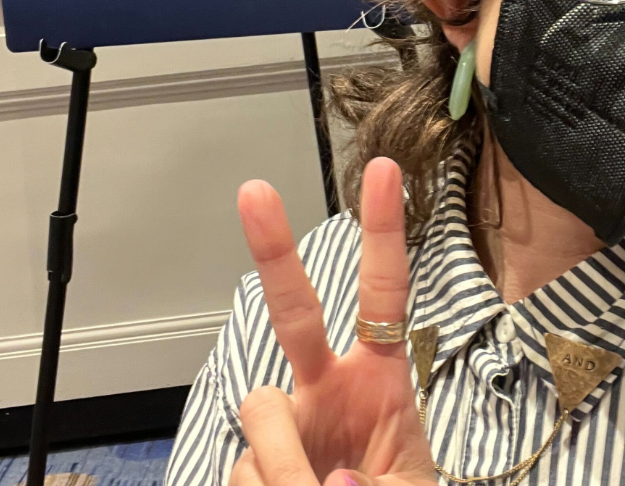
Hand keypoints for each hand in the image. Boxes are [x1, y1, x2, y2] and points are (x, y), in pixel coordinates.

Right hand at [228, 158, 436, 485]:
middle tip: (254, 191)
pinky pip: (240, 471)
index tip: (382, 170)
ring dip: (286, 470)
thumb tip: (326, 477)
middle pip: (296, 312)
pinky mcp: (246, 464)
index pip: (384, 295)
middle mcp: (326, 390)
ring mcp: (284, 426)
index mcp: (379, 382)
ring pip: (261, 416)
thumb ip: (374, 484)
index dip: (384, 232)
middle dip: (274, 251)